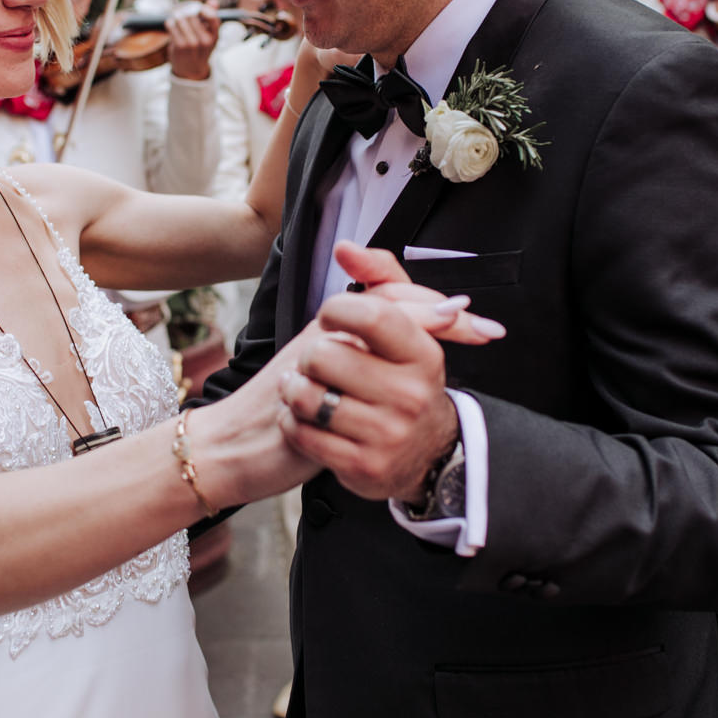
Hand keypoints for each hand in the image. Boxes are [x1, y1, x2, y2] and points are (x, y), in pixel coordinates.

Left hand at [165, 0, 220, 80]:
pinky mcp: (179, 46)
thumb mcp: (209, 34)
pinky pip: (171, 25)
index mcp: (215, 36)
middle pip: (192, 15)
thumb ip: (211, 15)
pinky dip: (170, 23)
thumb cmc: (200, 48)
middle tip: (182, 13)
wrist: (191, 70)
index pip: (212, 17)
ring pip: (181, 19)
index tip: (198, 9)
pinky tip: (171, 25)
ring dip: (177, 17)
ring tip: (176, 19)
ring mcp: (192, 44)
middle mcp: (205, 40)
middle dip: (186, 12)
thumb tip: (214, 0)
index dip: (203, 9)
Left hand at [279, 243, 504, 502]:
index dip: (335, 311)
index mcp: (423, 354)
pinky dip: (293, 422)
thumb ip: (381, 276)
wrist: (424, 454)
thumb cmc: (402, 377)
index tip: (330, 320)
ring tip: (303, 389)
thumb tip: (345, 248)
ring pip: (308, 397)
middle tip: (318, 363)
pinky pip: (303, 433)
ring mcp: (388, 435)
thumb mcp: (405, 326)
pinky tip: (304, 418)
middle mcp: (410, 395)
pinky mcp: (363, 468)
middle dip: (309, 356)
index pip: (369, 314)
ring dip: (294, 390)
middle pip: (324, 355)